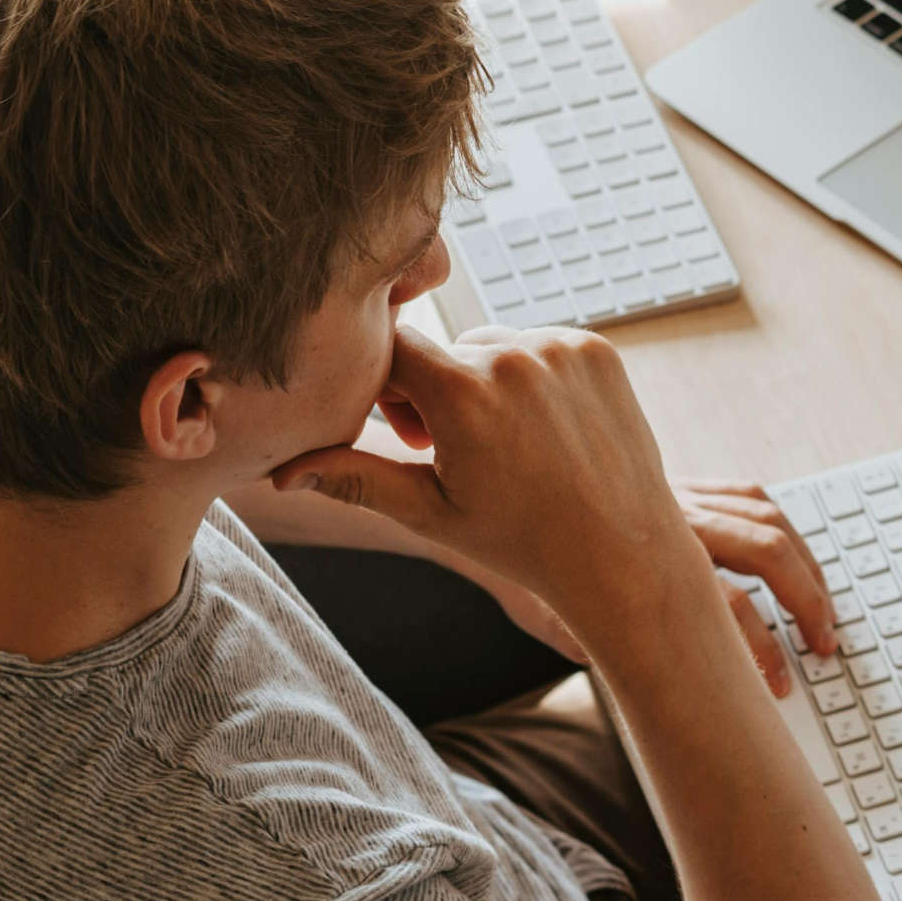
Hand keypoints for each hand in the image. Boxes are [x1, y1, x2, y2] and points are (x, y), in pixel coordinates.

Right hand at [286, 327, 814, 682]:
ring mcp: (561, 348)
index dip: (387, 388)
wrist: (621, 554)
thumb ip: (354, 478)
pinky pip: (541, 346)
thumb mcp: (429, 513)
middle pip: (442, 349)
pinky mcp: (596, 350)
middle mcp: (513, 356)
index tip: (408, 434)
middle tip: (456, 452)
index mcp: (463, 394)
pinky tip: (546, 432)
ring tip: (507, 445)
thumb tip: (280, 474)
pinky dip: (533, 378)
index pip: (390, 349)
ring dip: (485, 383)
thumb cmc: (519, 542)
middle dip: (437, 391)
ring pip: (492, 346)